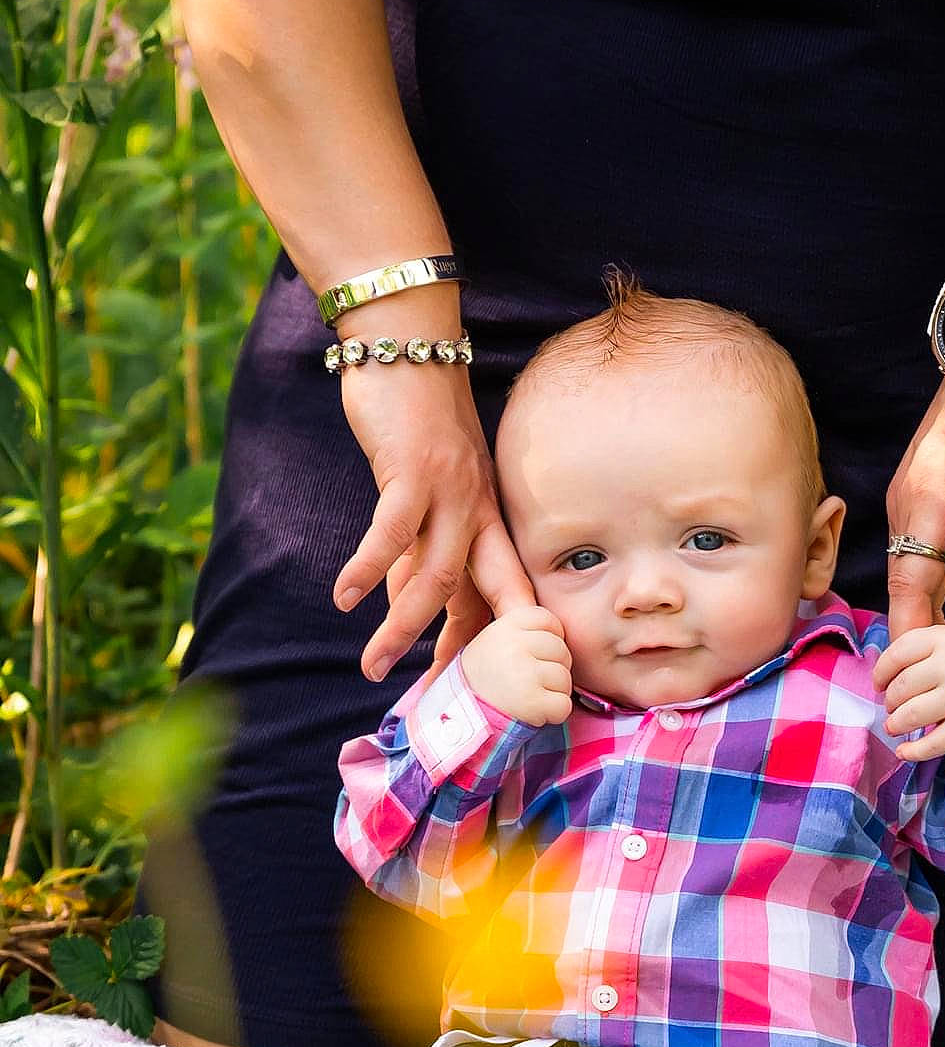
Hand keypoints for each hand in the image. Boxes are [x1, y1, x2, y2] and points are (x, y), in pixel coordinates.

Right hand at [334, 351, 534, 681]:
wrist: (408, 345)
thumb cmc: (415, 420)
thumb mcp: (424, 489)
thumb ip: (419, 544)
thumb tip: (400, 601)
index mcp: (486, 516)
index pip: (498, 593)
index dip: (488, 645)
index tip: (477, 690)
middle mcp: (478, 509)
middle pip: (480, 596)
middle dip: (458, 654)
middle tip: (436, 701)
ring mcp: (449, 491)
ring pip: (437, 576)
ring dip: (403, 626)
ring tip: (373, 665)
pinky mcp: (413, 471)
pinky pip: (392, 532)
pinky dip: (367, 568)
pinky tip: (344, 598)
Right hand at [460, 606, 574, 725]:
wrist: (459, 715)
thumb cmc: (482, 678)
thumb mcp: (493, 640)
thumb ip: (522, 630)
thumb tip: (554, 623)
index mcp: (507, 624)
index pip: (550, 621)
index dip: (548, 641)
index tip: (534, 657)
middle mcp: (515, 644)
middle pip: (562, 651)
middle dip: (552, 670)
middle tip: (528, 682)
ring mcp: (524, 673)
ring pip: (564, 679)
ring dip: (552, 693)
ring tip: (527, 697)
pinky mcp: (532, 702)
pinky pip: (563, 706)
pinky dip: (553, 714)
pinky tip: (533, 713)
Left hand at [872, 624, 944, 762]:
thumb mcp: (943, 639)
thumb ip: (911, 649)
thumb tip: (879, 682)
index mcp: (942, 639)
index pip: (896, 655)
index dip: (880, 673)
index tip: (879, 683)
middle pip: (901, 688)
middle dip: (889, 700)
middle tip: (893, 704)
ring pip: (910, 715)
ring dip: (895, 724)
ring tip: (895, 724)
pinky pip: (932, 745)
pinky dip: (912, 752)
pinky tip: (903, 750)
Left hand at [886, 376, 944, 646]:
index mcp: (907, 504)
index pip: (901, 576)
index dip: (908, 623)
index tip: (914, 666)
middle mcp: (912, 505)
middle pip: (903, 585)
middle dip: (908, 640)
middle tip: (915, 687)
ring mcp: (941, 498)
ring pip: (927, 576)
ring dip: (939, 628)